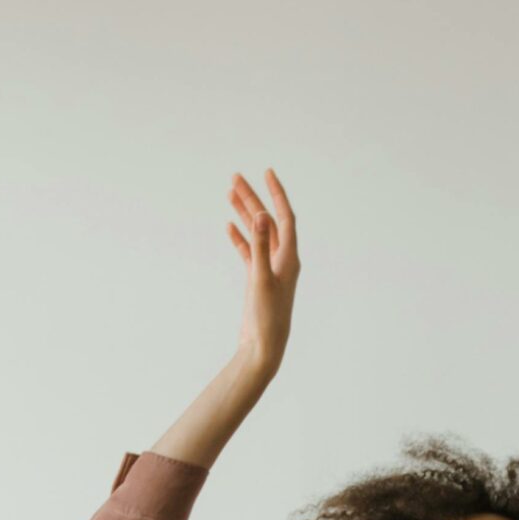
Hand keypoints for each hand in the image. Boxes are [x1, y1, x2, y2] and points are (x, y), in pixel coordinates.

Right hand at [227, 167, 298, 376]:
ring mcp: (270, 270)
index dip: (277, 194)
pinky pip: (249, 252)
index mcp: (289, 258)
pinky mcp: (258, 280)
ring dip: (244, 214)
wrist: (264, 347)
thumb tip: (260, 215)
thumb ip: (260, 245)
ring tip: (229, 192)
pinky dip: (240, 238)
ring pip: (256, 234)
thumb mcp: (261, 278)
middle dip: (253, 198)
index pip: (285, 217)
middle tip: (235, 178)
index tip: (267, 173)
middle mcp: (282, 261)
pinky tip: (229, 226)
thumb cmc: (267, 317)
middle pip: (267, 221)